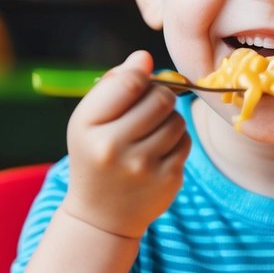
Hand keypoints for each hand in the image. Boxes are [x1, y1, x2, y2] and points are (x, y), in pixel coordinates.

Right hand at [63, 50, 189, 239]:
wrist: (101, 215)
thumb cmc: (96, 154)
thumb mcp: (89, 120)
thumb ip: (115, 85)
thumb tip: (144, 57)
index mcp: (88, 126)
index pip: (130, 83)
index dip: (143, 75)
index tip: (142, 79)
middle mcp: (113, 147)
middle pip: (161, 98)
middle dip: (160, 96)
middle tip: (150, 106)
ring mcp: (143, 167)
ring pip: (177, 119)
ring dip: (169, 119)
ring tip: (152, 132)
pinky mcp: (167, 180)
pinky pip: (185, 141)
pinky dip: (177, 141)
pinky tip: (159, 152)